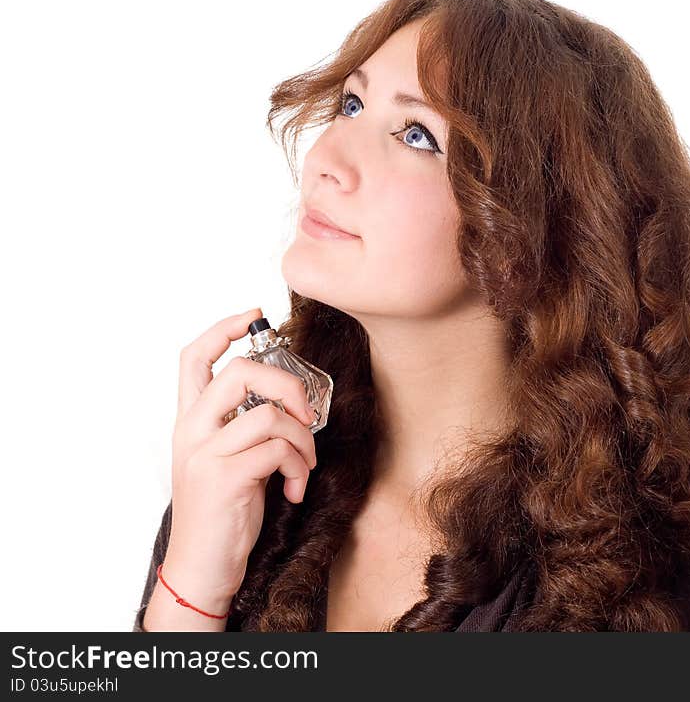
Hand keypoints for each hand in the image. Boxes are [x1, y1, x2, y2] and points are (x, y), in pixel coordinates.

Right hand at [163, 307, 318, 601]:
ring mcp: (205, 453)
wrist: (201, 568)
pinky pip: (278, 450)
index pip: (193, 358)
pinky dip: (298, 468)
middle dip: (286, 384)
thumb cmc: (222, 512)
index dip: (223, 328)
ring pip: (269, 414)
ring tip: (303, 464)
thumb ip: (244, 426)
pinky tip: (293, 489)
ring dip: (303, 438)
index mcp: (189, 422)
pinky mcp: (224, 478)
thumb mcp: (227, 459)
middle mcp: (191, 431)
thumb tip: (290, 400)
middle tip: (305, 412)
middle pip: (240, 371)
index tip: (255, 315)